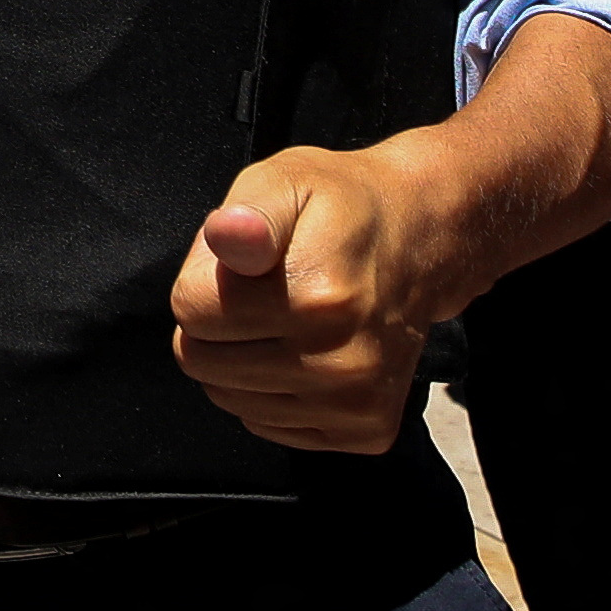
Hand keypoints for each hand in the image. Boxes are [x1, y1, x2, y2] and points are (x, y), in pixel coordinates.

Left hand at [167, 143, 468, 453]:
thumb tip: (224, 237)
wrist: (419, 241)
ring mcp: (356, 403)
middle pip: (201, 362)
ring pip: (228, 398)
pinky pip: (266, 425)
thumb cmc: (339, 208)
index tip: (242, 263)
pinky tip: (304, 352)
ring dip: (240, 360)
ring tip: (283, 319)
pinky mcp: (365, 431)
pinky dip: (270, 392)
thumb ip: (248, 212)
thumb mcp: (286, 179)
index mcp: (317, 296)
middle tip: (260, 292)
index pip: (191, 311)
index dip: (204, 277)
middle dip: (215, 323)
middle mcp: (340, 361)